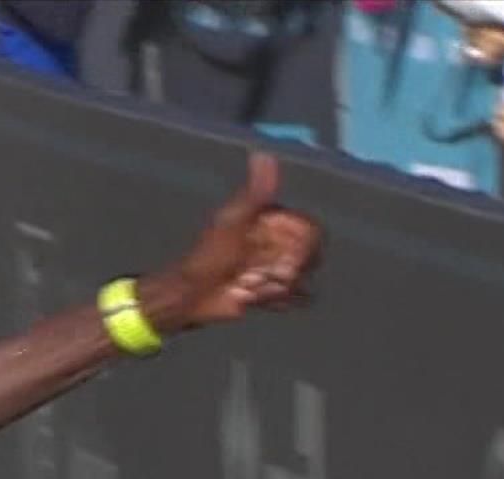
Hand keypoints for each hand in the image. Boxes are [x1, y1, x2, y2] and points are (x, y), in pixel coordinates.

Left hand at [143, 152, 323, 332]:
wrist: (191, 293)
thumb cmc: (209, 256)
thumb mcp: (233, 220)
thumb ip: (256, 191)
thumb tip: (264, 154)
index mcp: (274, 221)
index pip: (312, 232)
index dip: (299, 246)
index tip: (273, 251)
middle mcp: (279, 242)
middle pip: (309, 258)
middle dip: (282, 269)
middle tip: (251, 272)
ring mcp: (275, 267)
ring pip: (302, 279)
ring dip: (275, 286)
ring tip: (246, 285)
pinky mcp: (271, 291)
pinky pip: (297, 297)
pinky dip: (280, 300)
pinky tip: (255, 297)